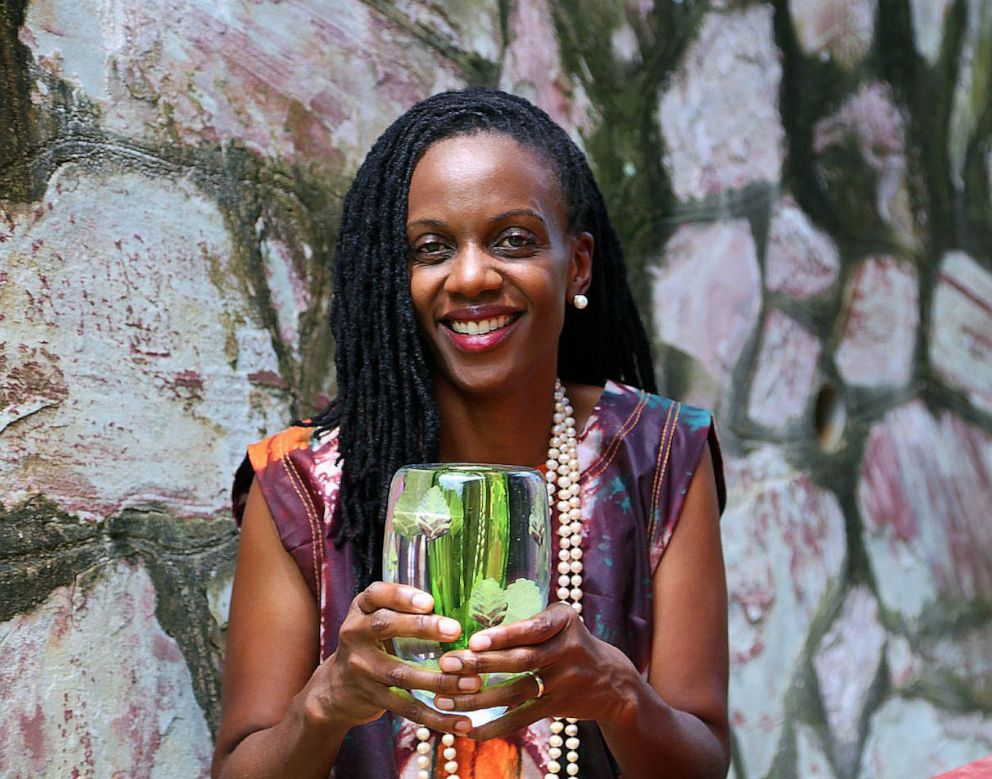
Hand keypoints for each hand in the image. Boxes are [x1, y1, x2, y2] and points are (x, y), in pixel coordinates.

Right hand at [303, 582, 476, 733]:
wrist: (337, 687)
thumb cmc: (372, 642)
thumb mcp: (376, 617)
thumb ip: (404, 609)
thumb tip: (458, 604)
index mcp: (361, 609)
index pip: (376, 595)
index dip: (401, 596)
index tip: (429, 601)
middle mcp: (355, 634)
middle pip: (385, 627)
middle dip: (422, 628)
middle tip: (455, 630)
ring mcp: (362, 668)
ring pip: (400, 673)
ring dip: (439, 680)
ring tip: (471, 681)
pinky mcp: (372, 697)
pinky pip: (406, 707)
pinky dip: (436, 716)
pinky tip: (461, 721)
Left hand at [431, 602, 638, 738]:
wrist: (611, 681)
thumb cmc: (571, 642)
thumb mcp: (560, 622)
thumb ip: (528, 623)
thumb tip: (474, 627)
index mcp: (565, 621)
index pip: (534, 628)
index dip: (504, 635)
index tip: (474, 640)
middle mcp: (567, 650)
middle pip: (521, 659)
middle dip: (482, 663)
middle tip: (447, 665)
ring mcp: (564, 681)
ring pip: (517, 691)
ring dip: (479, 698)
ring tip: (446, 699)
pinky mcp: (557, 707)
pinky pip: (522, 718)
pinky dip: (495, 726)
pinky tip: (470, 730)